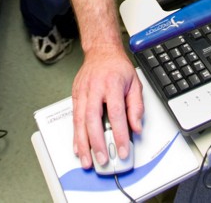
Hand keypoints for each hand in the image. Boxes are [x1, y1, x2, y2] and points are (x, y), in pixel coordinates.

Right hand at [71, 41, 144, 169]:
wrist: (101, 51)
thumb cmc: (117, 66)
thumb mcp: (135, 83)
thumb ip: (136, 106)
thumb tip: (136, 126)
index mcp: (112, 84)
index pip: (116, 113)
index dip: (120, 134)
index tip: (123, 149)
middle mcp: (95, 88)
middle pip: (93, 119)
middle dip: (97, 143)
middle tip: (102, 159)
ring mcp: (83, 92)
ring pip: (80, 121)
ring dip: (82, 143)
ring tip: (86, 160)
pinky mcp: (75, 96)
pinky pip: (74, 118)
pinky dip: (75, 135)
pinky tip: (77, 147)